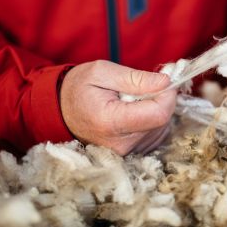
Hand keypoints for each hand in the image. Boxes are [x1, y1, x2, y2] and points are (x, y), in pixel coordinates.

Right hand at [59, 60, 176, 155]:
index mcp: (111, 122)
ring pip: (161, 128)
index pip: (158, 114)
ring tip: (133, 99)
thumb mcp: (102, 72)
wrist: (59, 111)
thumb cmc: (79, 87)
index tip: (164, 80)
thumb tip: (165, 82)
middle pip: (162, 121)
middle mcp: (120, 144)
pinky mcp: (130, 154)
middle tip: (145, 86)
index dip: (168, 95)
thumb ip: (136, 78)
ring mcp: (125, 153)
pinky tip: (134, 111)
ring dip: (156, 109)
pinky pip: (154, 135)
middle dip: (161, 99)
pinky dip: (150, 119)